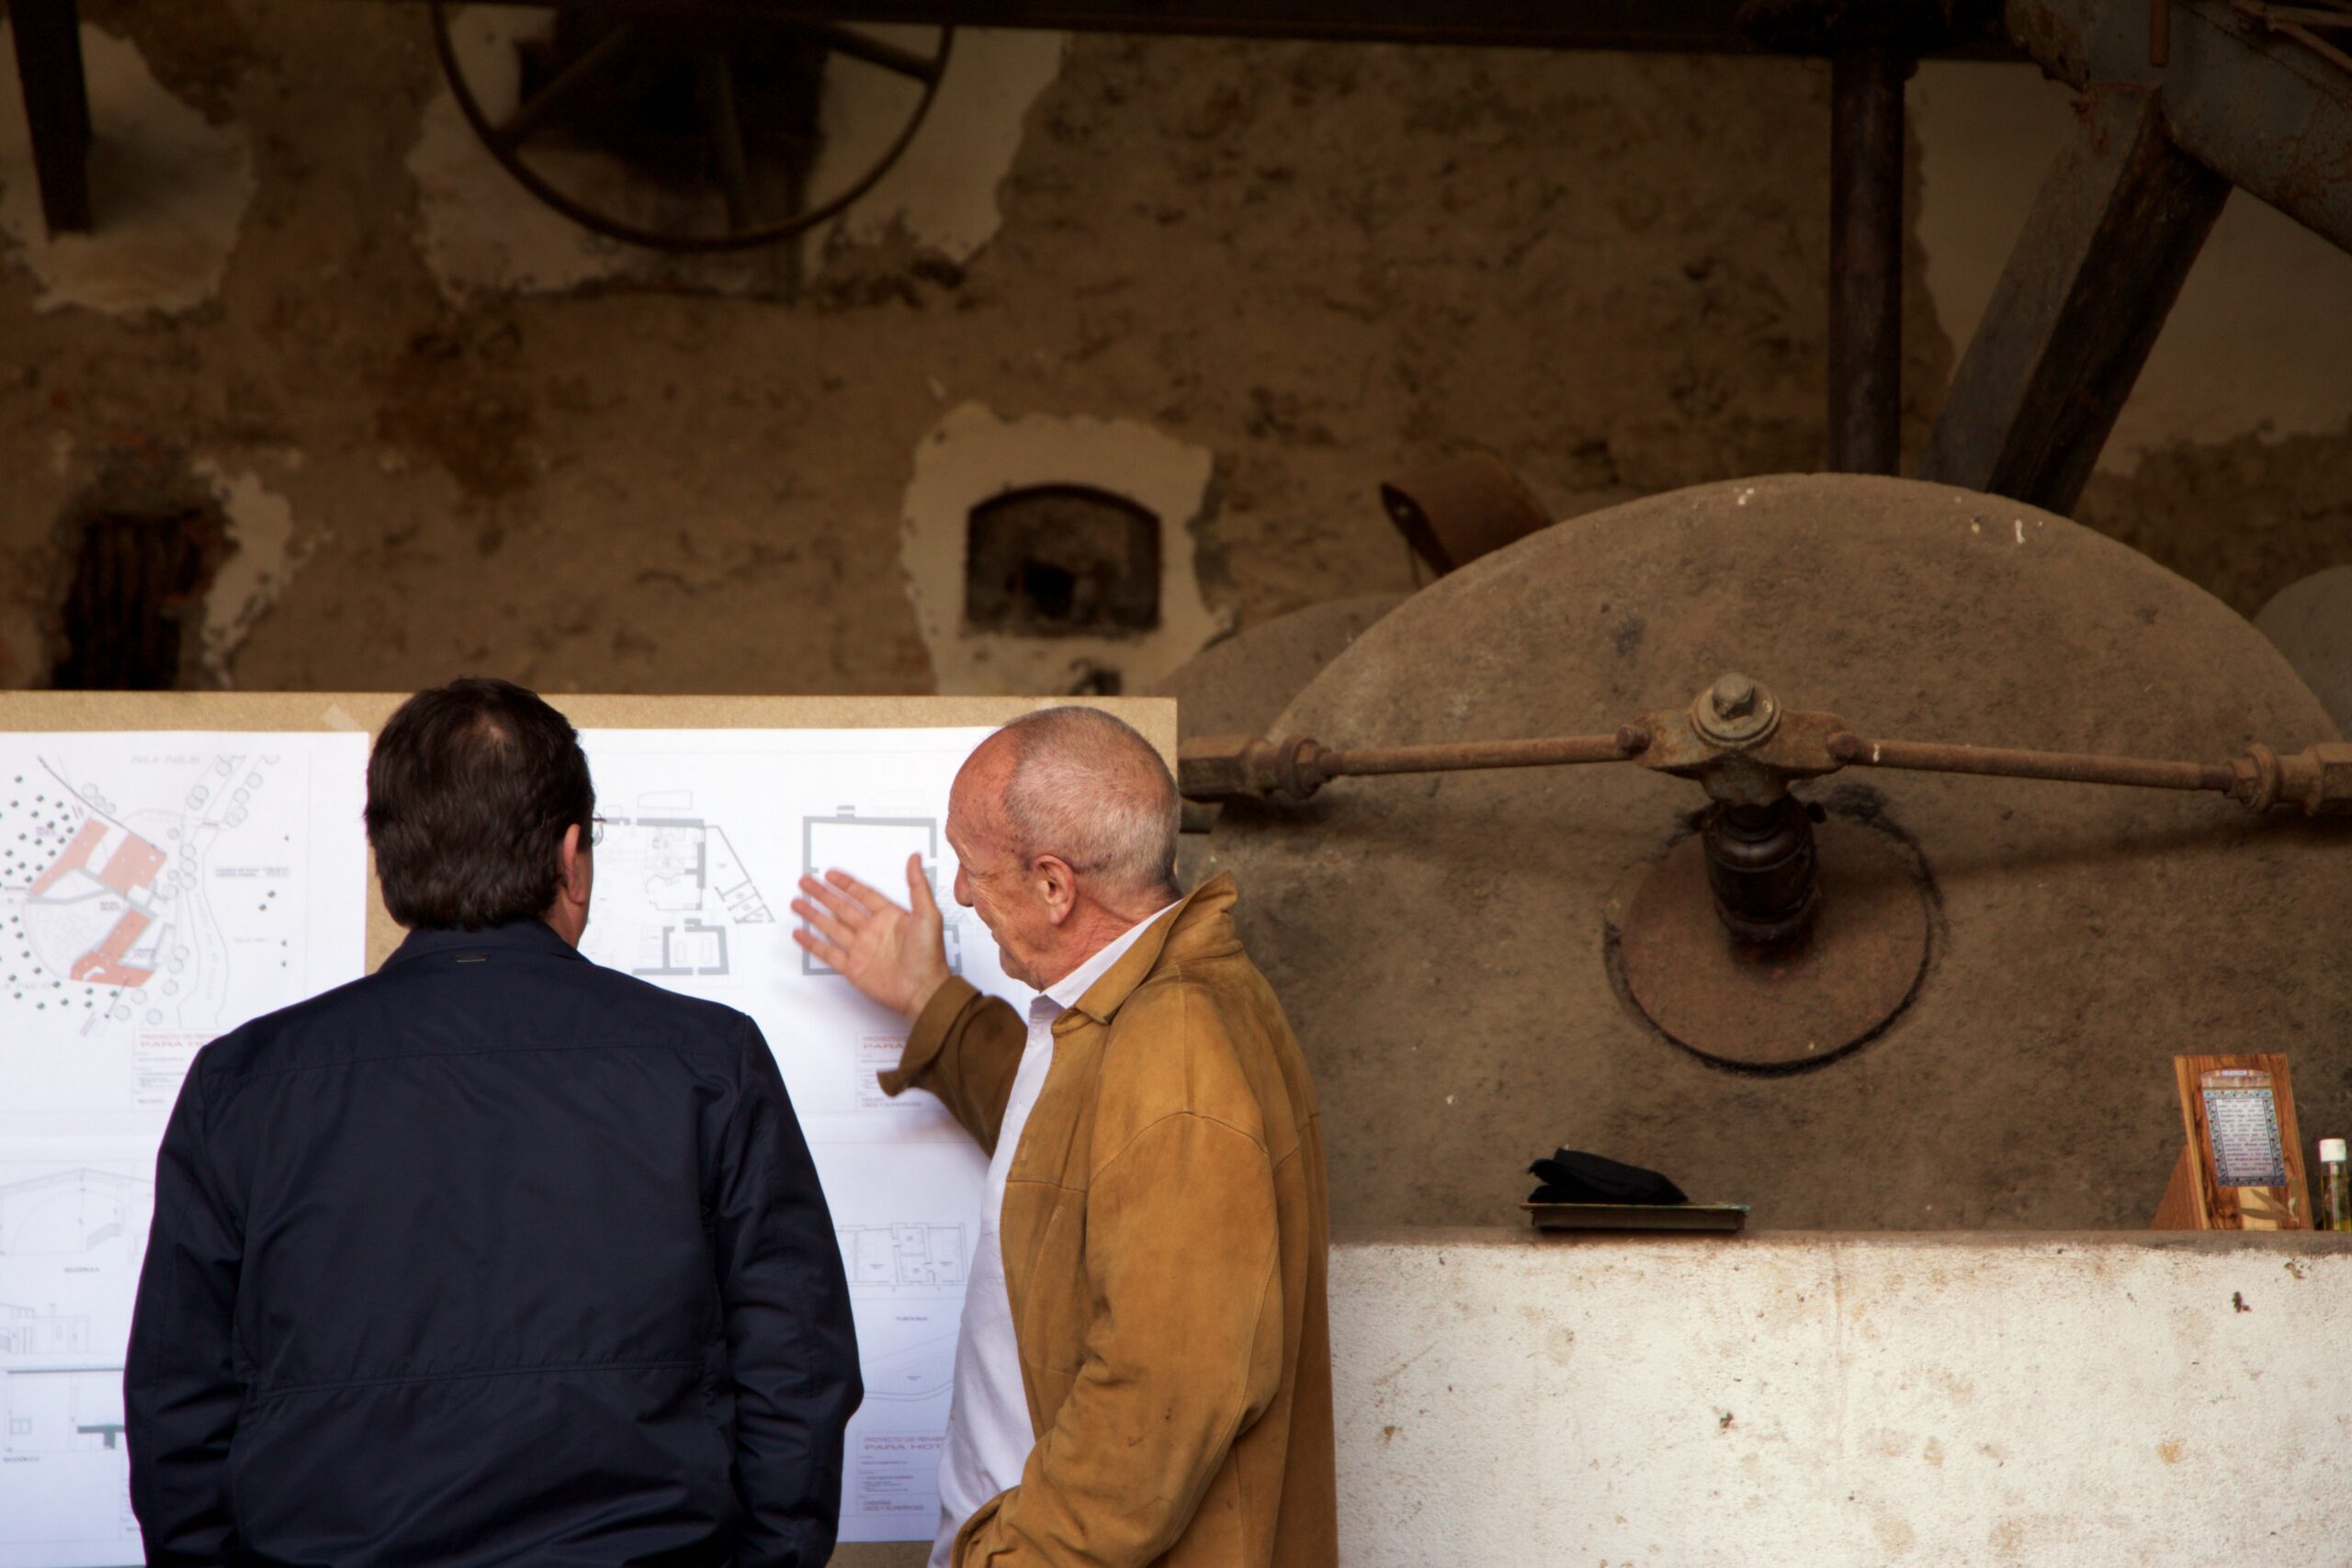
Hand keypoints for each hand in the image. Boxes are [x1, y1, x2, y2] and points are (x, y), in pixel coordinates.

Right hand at [792, 853, 951, 1021]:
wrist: (923, 991)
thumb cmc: (929, 955)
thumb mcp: (928, 914)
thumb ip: (918, 885)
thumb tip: (915, 857)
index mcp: (890, 917)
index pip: (863, 895)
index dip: (846, 884)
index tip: (830, 874)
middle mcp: (873, 931)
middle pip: (841, 907)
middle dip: (822, 894)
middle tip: (806, 882)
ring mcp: (862, 950)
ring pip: (831, 927)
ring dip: (813, 914)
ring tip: (797, 902)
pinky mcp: (853, 969)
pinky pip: (828, 953)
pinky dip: (813, 944)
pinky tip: (800, 934)